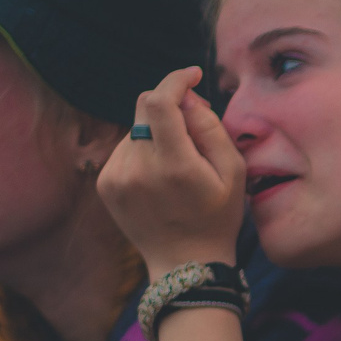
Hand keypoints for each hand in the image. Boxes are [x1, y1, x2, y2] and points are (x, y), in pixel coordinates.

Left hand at [98, 67, 243, 275]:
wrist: (185, 265)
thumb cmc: (217, 217)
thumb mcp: (234, 174)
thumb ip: (211, 129)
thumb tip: (187, 98)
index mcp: (175, 165)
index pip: (160, 102)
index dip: (175, 80)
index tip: (191, 76)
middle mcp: (139, 168)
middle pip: (144, 107)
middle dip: (169, 104)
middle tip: (192, 122)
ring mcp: (117, 176)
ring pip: (136, 128)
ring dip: (157, 133)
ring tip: (178, 164)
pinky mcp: (106, 184)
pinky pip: (124, 149)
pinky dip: (143, 152)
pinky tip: (159, 178)